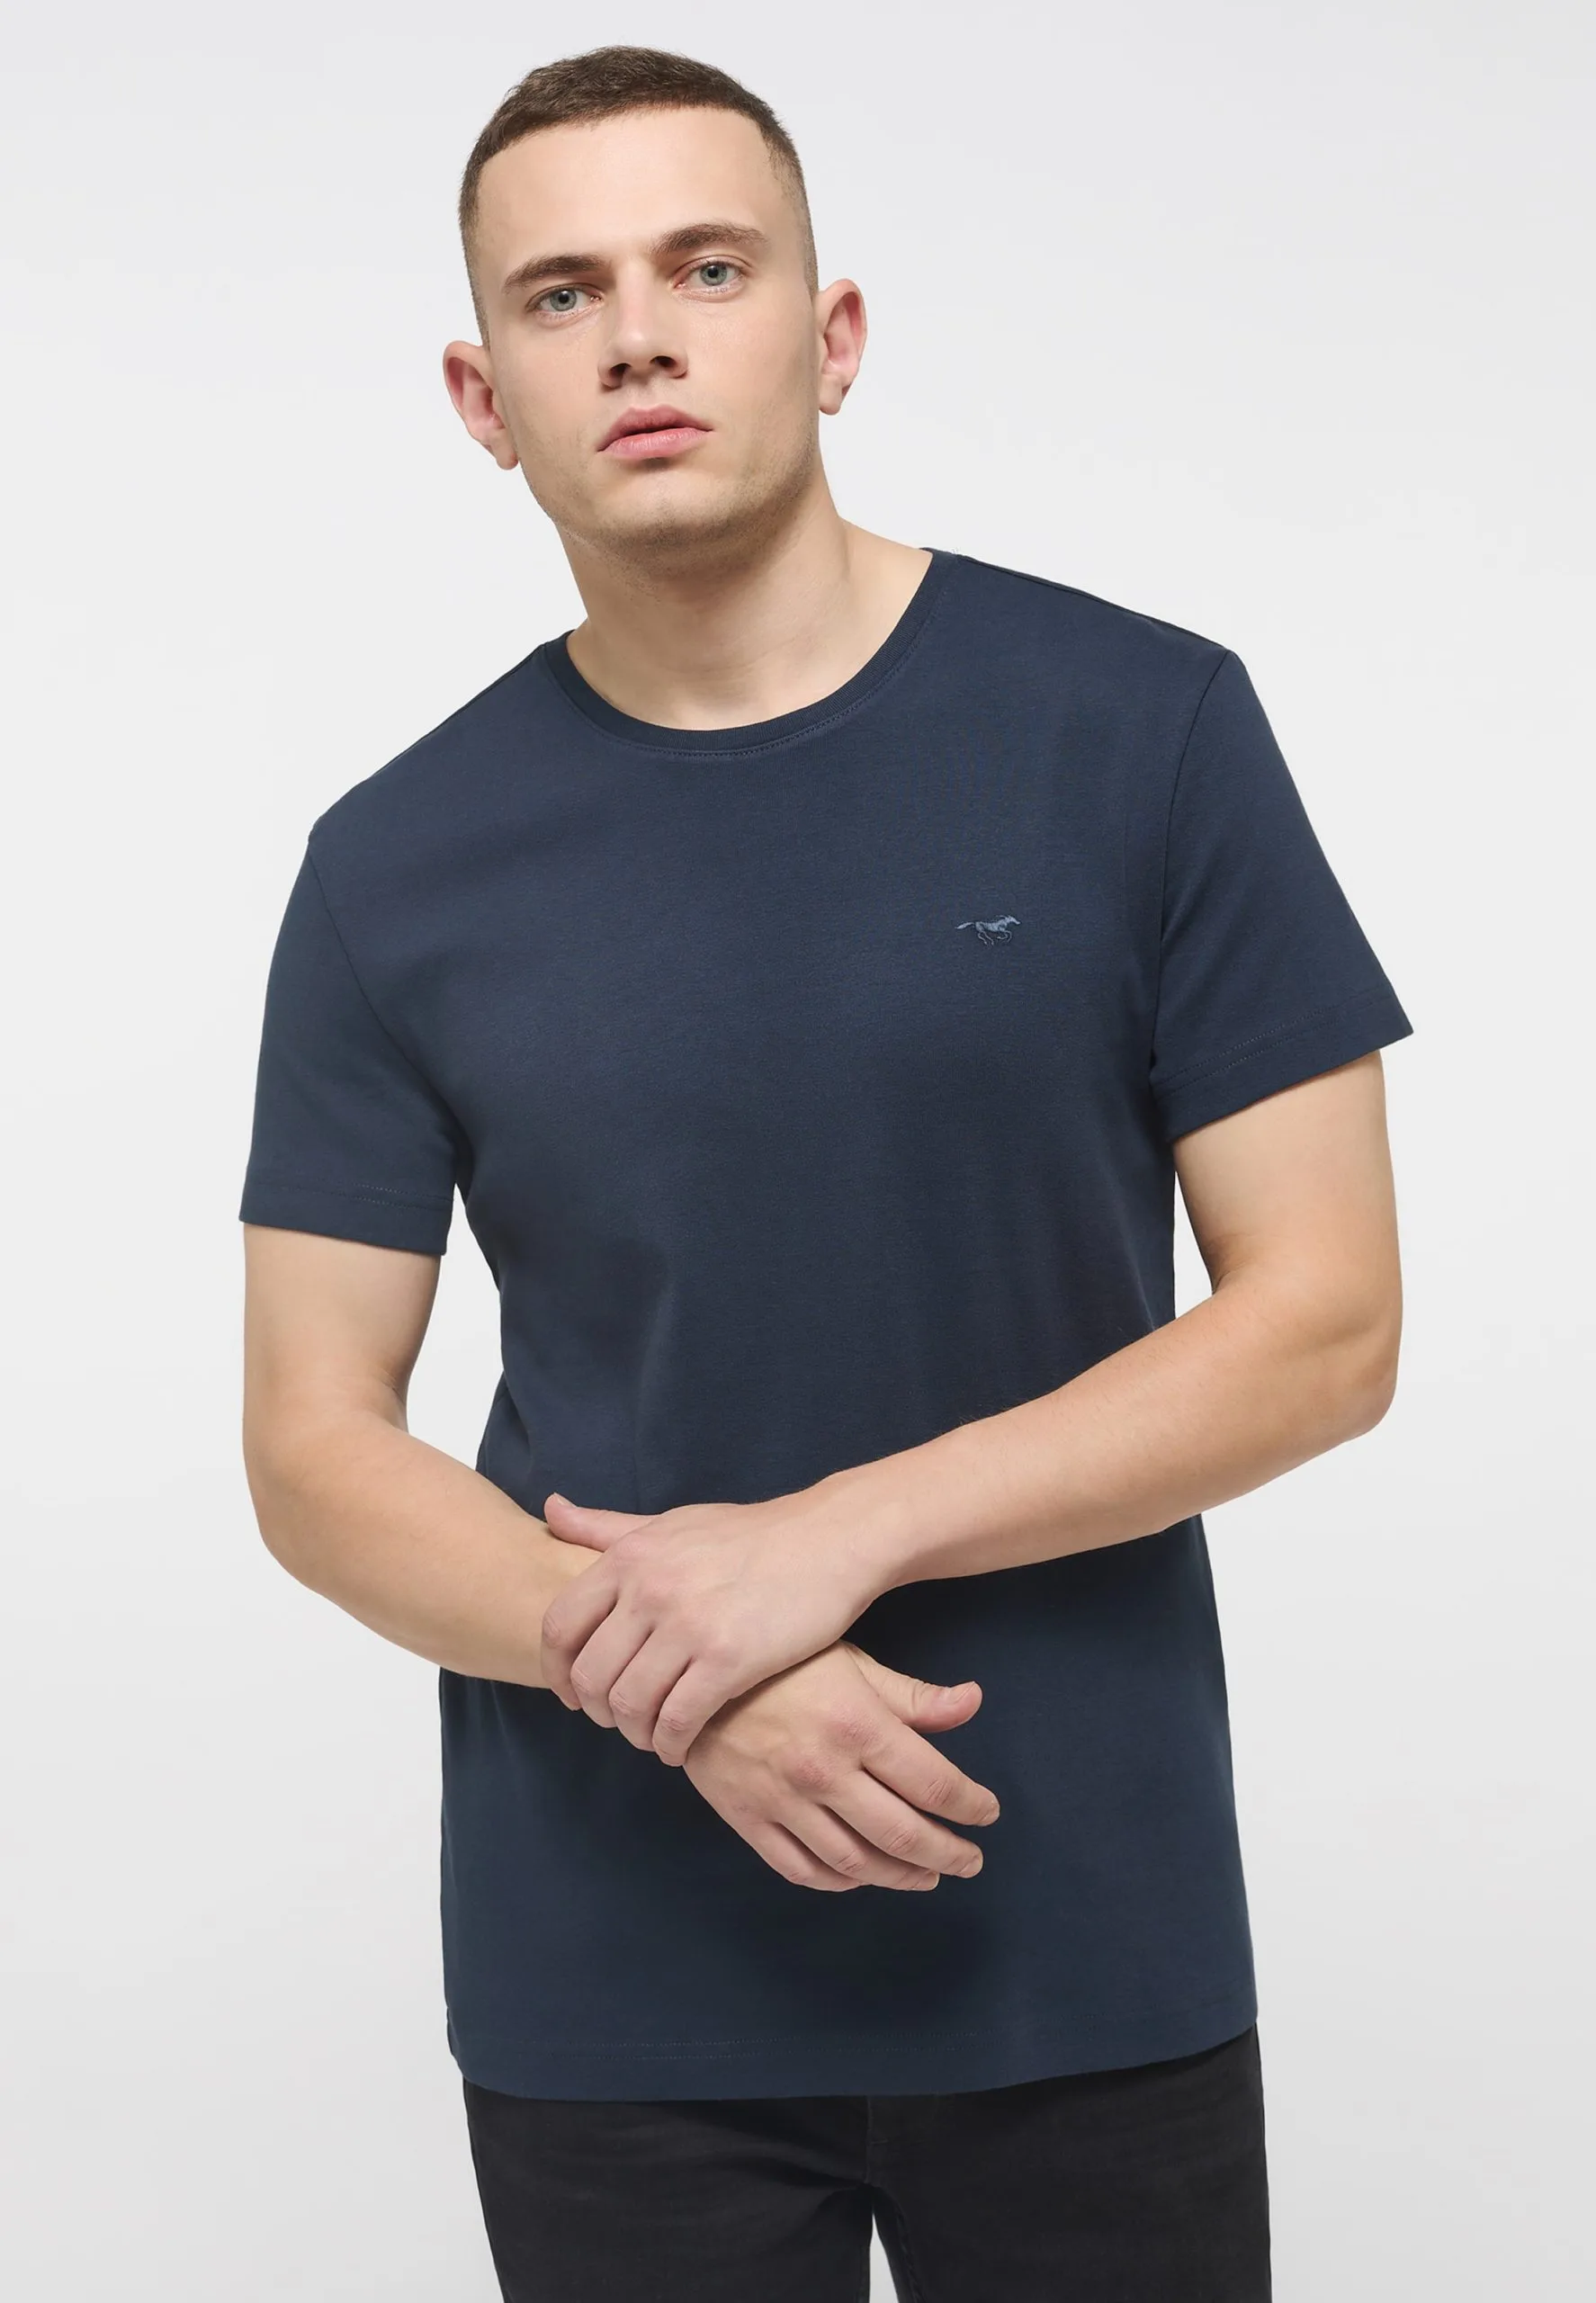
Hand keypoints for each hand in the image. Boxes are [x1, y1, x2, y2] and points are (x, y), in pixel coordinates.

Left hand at [539, 1486, 887, 1764]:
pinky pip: (677, 1721)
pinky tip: (681, 1745)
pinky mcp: (728, 1660)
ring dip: (635, 1732)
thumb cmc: (749, 1536)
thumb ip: (607, 1528)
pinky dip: (671, 1744)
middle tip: (619, 1720)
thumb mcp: (671, 1523)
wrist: (828, 1540)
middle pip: (590, 1676)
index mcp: (629, 1557)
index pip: (559, 1628)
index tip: (572, 1693)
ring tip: (652, 1735)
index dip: (556, 1672)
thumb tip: (550, 1510)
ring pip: (629, 1705)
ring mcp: (688, 1625)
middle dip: (598, 1711)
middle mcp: (650, 1589)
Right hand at [682, 1641, 999, 1890]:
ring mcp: (784, 1801)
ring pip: (857, 1862)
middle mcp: (825, 1771)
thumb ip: (913, 1697)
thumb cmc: (782, 1659)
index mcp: (858, 1725)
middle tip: (971, 1861)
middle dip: (949, 1854)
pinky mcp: (749, 1819)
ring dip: (901, 1876)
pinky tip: (861, 1876)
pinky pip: (802, 1869)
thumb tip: (974, 1703)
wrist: (691, 1670)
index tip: (987, 1812)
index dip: (970, 1806)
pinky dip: (839, 1882)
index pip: (935, 1785)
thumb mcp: (853, 1662)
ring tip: (928, 1876)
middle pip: (904, 1834)